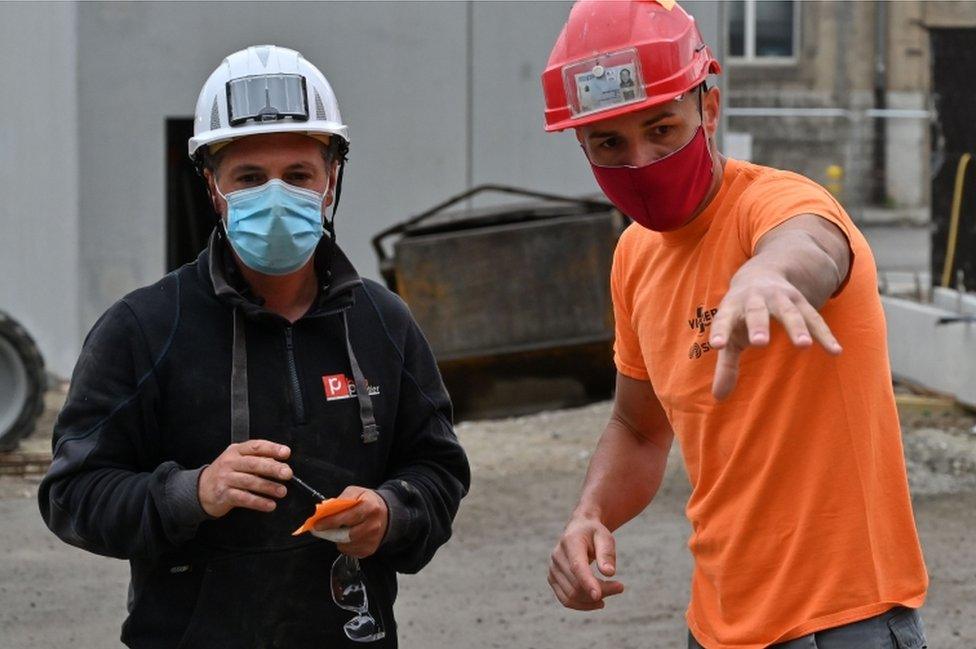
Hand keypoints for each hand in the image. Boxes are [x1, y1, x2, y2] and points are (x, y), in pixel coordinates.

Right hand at [198, 440, 291, 517]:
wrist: (201, 490)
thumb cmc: (225, 473)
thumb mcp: (238, 460)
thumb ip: (257, 459)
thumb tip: (279, 463)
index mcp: (236, 451)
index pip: (255, 446)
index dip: (272, 448)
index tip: (286, 452)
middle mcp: (230, 463)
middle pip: (254, 464)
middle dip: (273, 468)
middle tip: (287, 473)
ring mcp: (226, 479)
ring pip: (250, 482)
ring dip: (268, 487)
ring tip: (282, 491)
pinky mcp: (224, 494)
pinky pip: (244, 498)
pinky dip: (258, 502)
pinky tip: (269, 505)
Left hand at [313, 486, 388, 558]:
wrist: (386, 514)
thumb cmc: (367, 501)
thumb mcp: (355, 492)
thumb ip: (340, 500)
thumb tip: (324, 511)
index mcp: (370, 507)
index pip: (346, 517)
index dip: (329, 522)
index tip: (317, 525)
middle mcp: (373, 525)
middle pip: (345, 535)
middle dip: (330, 532)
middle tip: (322, 530)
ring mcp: (372, 539)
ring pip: (345, 545)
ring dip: (337, 539)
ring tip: (340, 530)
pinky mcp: (370, 549)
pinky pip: (349, 551)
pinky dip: (344, 545)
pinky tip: (347, 537)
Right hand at [548, 514, 623, 610]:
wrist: (579, 530)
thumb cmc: (594, 534)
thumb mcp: (605, 537)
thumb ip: (606, 553)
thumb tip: (609, 573)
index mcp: (570, 542)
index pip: (576, 566)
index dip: (587, 582)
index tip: (599, 597)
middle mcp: (557, 556)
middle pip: (577, 584)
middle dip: (601, 591)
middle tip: (620, 587)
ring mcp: (553, 569)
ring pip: (571, 596)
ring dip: (592, 600)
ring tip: (610, 591)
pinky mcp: (552, 579)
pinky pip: (566, 600)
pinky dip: (583, 605)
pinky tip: (597, 600)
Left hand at [709, 268, 841, 399]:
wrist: (760, 275)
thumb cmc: (741, 314)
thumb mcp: (730, 334)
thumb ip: (726, 364)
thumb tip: (719, 397)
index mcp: (733, 306)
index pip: (724, 319)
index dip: (721, 331)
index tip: (717, 346)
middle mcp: (755, 299)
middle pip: (756, 311)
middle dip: (758, 325)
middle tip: (759, 342)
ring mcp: (780, 298)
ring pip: (789, 312)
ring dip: (796, 327)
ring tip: (803, 345)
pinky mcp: (800, 302)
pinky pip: (814, 318)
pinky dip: (824, 334)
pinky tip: (835, 351)